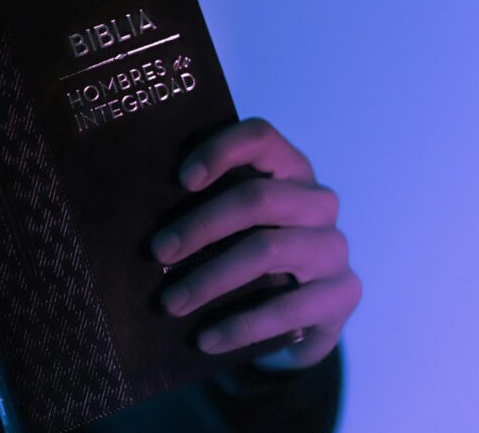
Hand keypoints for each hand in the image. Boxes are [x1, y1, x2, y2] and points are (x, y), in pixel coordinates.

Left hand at [150, 118, 360, 369]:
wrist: (301, 315)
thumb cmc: (246, 253)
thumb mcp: (230, 226)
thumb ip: (201, 208)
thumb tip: (135, 212)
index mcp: (288, 170)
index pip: (260, 137)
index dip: (220, 151)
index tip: (181, 180)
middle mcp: (317, 202)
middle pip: (258, 199)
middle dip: (200, 226)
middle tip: (156, 251)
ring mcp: (334, 247)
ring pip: (268, 251)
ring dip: (210, 279)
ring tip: (170, 303)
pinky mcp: (343, 293)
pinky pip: (289, 309)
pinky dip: (239, 326)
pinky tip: (205, 339)